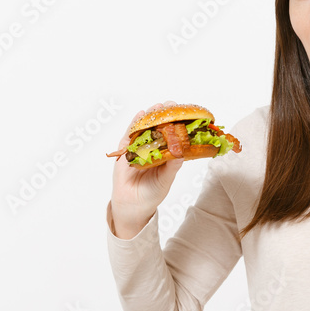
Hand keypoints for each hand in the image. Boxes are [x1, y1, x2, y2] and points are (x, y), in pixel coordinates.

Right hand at [110, 101, 183, 238]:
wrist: (133, 205)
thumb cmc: (152, 193)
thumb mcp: (166, 179)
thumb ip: (172, 166)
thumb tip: (181, 151)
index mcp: (166, 154)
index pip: (173, 135)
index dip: (177, 124)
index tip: (184, 113)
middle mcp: (153, 149)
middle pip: (158, 128)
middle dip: (164, 115)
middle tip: (171, 105)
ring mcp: (139, 148)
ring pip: (145, 128)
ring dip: (150, 116)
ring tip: (157, 106)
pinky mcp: (125, 151)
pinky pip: (129, 135)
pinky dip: (134, 124)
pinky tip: (140, 114)